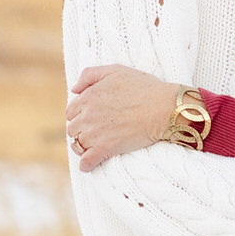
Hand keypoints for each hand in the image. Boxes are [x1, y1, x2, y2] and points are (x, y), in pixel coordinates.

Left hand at [66, 65, 180, 168]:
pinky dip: (86, 165)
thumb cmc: (144, 87)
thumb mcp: (115, 70)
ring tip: (91, 147)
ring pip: (77, 144)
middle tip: (92, 133)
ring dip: (82, 146)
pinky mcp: (106, 148)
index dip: (79, 115)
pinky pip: (87, 161)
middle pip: (72, 129)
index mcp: (88, 97)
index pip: (71, 111)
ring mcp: (95, 133)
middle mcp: (87, 115)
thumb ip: (90, 75)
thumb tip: (74, 89)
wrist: (163, 108)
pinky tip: (88, 165)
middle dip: (80, 131)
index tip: (88, 119)